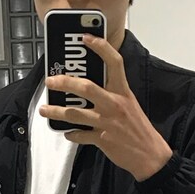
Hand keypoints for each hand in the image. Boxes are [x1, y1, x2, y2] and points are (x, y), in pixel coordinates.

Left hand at [41, 33, 173, 181]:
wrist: (150, 155)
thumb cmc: (139, 128)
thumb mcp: (130, 104)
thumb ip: (113, 94)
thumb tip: (89, 86)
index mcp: (123, 92)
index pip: (114, 63)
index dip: (100, 47)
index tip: (85, 38)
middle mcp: (114, 104)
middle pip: (86, 88)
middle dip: (65, 82)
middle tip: (50, 80)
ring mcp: (107, 123)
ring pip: (75, 114)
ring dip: (56, 112)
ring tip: (45, 110)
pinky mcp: (102, 140)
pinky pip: (80, 135)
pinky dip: (71, 134)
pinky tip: (67, 132)